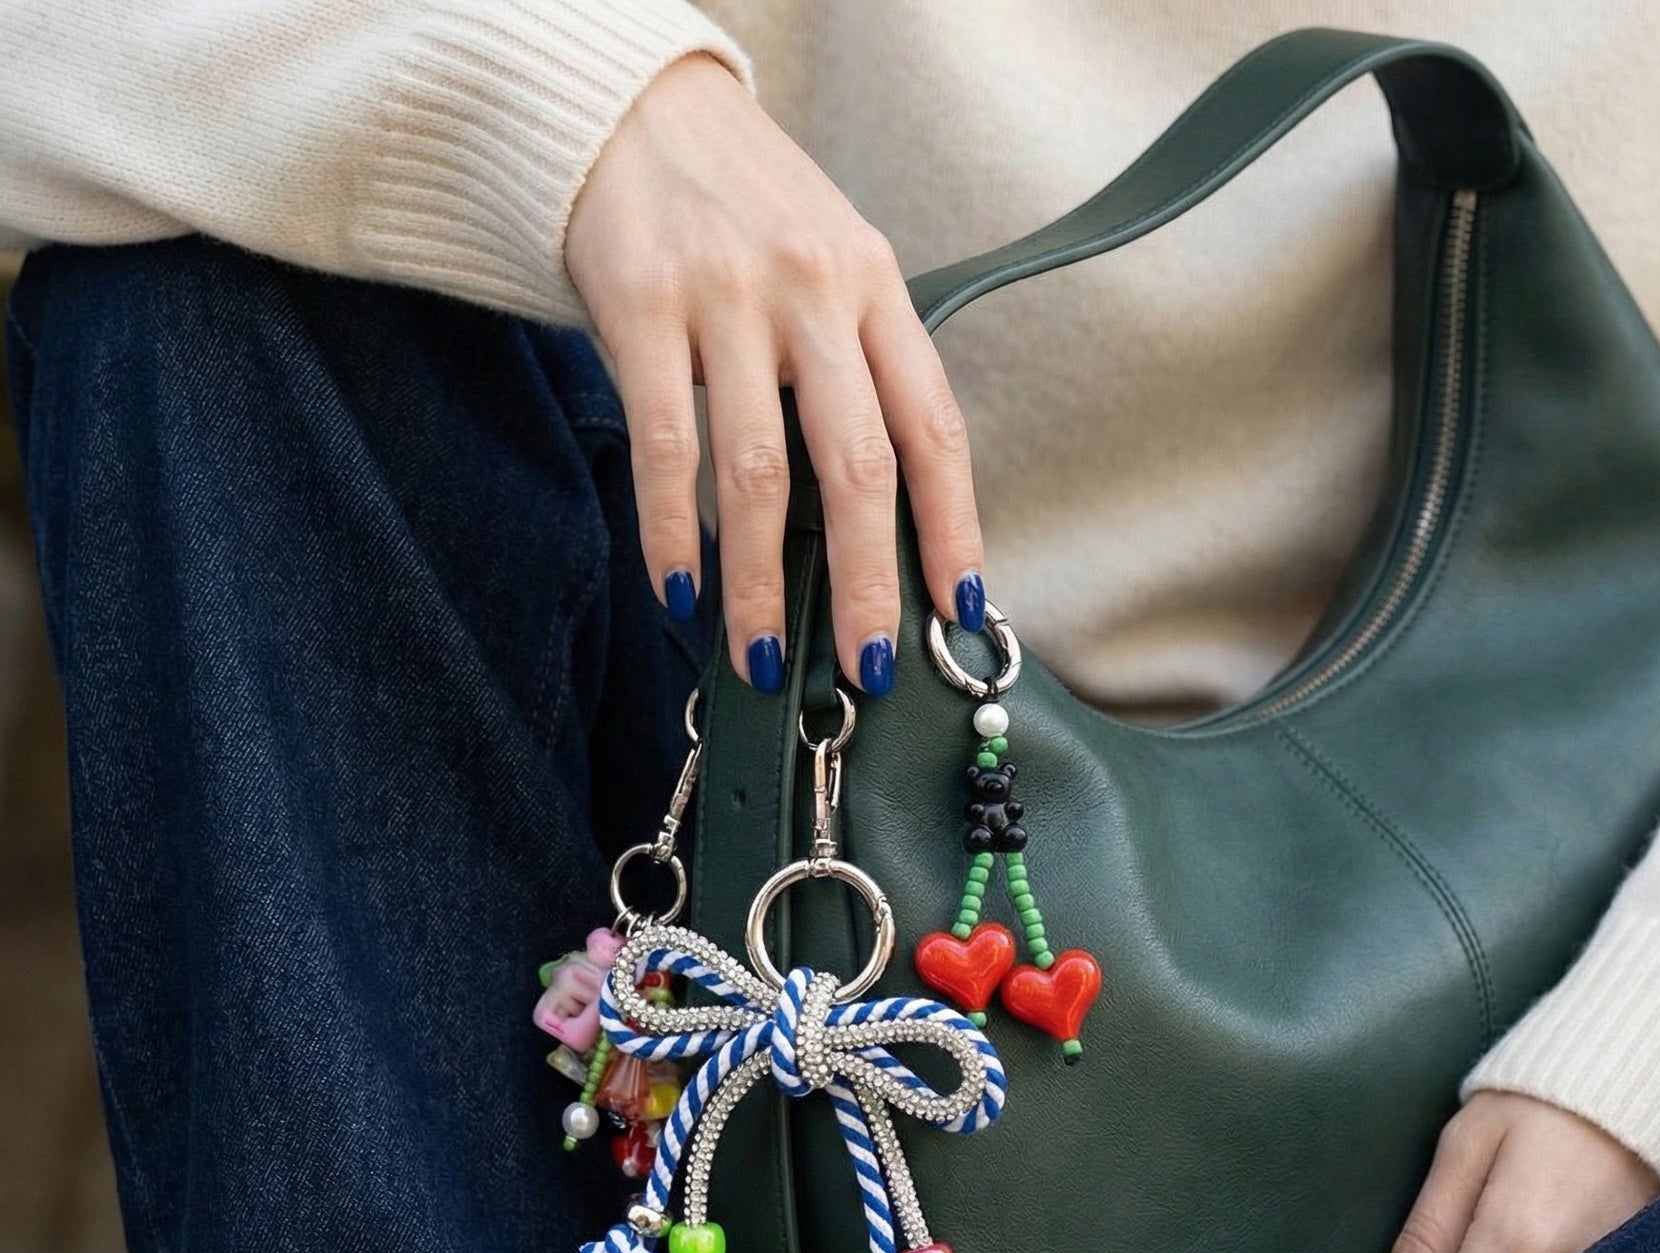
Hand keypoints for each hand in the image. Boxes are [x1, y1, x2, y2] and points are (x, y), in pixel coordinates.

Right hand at [565, 54, 985, 696]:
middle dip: (866, 583)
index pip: (934, 427)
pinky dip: (672, 533)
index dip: (952, 527)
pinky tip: (678, 591)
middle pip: (858, 466)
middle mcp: (815, 290)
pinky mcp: (643, 306)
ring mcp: (727, 298)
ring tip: (760, 658)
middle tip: (865, 667)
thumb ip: (853, 368)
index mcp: (876, 286)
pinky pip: (666, 447)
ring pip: (757, 473)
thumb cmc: (739, 209)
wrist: (628, 105)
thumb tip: (869, 521)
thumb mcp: (828, 263)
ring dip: (760, 585)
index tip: (958, 608)